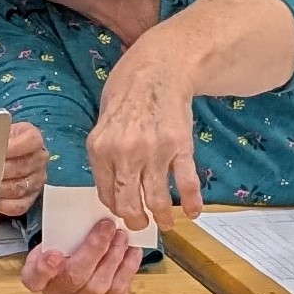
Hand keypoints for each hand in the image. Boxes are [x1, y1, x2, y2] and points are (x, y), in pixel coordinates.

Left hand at [0, 121, 48, 218]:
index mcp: (33, 139)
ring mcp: (37, 180)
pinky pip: (20, 205)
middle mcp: (39, 159)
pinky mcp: (30, 198)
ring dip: (0, 188)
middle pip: (23, 166)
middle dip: (1, 170)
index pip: (32, 141)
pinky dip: (5, 205)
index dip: (15, 146)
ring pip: (20, 187)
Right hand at [21, 215, 140, 293]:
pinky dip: (129, 268)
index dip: (45, 268)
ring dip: (115, 256)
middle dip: (95, 248)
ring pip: (101, 284)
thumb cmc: (60, 256)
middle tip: (107, 226)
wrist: (70, 279)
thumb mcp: (49, 243)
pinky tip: (132, 251)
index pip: (36, 276)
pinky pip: (119, 289)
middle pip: (75, 276)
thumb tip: (78, 219)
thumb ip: (57, 236)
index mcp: (37, 276)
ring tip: (122, 235)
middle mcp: (59, 293)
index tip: (53, 255)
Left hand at [88, 63, 205, 230]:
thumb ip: (106, 153)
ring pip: (157, 199)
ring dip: (163, 217)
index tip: (123, 211)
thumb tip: (113, 185)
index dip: (116, 207)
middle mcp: (125, 154)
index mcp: (100, 149)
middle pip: (129, 203)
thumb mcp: (104, 122)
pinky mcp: (180, 147)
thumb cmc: (129, 92)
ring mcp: (154, 152)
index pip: (106, 193)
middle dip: (136, 220)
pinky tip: (193, 212)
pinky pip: (186, 182)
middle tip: (142, 224)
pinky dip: (191, 202)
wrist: (160, 69)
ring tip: (166, 224)